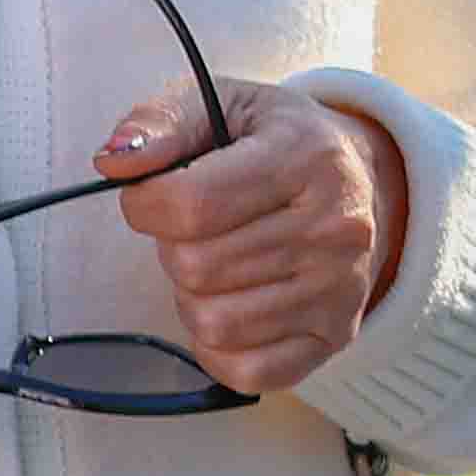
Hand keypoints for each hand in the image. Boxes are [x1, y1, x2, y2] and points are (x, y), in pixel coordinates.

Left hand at [103, 81, 412, 393]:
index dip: (145, 203)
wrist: (359, 178)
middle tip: (199, 229)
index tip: (155, 194)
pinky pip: (245, 371)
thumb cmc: (275, 142)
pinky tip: (233, 305)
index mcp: (307, 158)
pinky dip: (218, 347)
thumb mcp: (222, 104)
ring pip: (212, 322)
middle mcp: (337, 226)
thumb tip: (116, 162)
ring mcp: (341, 287)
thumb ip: (159, 123)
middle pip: (196, 267)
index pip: (189, 205)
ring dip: (194, 296)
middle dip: (174, 248)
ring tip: (220, 263)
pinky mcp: (336, 335)